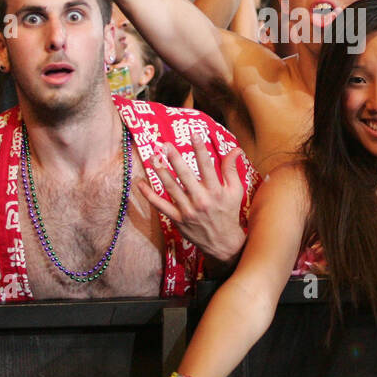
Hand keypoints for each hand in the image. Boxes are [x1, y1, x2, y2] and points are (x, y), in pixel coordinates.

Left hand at [139, 133, 246, 265]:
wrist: (223, 243)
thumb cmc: (229, 213)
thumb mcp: (235, 191)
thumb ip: (231, 169)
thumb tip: (236, 149)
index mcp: (216, 191)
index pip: (207, 166)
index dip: (200, 149)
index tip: (194, 133)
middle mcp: (201, 200)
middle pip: (186, 175)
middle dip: (175, 158)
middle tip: (165, 144)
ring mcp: (188, 210)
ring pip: (171, 188)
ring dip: (161, 172)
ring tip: (153, 158)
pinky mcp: (178, 219)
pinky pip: (161, 206)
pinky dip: (149, 195)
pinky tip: (140, 184)